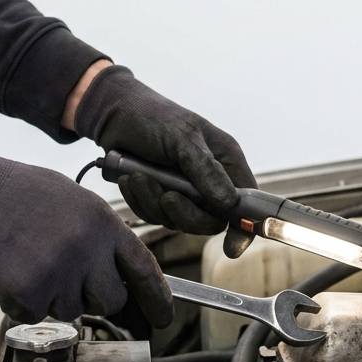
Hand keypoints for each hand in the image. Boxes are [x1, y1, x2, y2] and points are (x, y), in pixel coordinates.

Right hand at [0, 129, 172, 326]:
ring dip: (49, 297)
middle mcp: (88, 247)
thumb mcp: (69, 199)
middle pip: (110, 301)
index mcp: (103, 221)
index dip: (157, 297)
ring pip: (68, 309)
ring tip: (24, 260)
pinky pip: (33, 314)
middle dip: (92, 299)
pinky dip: (19, 302)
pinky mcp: (30, 290)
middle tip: (66, 281)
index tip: (163, 317)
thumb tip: (114, 269)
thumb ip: (97, 234)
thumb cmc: (9, 191)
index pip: (144, 267)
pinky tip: (5, 272)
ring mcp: (61, 271)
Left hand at [72, 65, 255, 235]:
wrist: (114, 113)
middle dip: (184, 214)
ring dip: (154, 204)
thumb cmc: (153, 116)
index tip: (231, 247)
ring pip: (178, 221)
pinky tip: (130, 180)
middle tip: (166, 196)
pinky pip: (154, 216)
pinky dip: (140, 202)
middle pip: (209, 221)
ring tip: (138, 177)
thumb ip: (206, 170)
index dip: (243, 227)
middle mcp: (209, 180)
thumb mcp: (183, 138)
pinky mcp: (159, 196)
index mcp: (226, 162)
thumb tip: (229, 203)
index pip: (247, 202)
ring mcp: (184, 191)